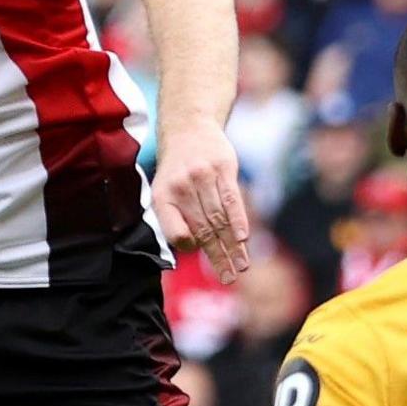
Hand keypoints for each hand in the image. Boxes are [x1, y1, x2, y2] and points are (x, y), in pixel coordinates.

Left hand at [151, 121, 249, 281]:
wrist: (188, 127)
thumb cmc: (177, 168)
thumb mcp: (164, 189)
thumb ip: (174, 218)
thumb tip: (192, 248)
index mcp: (162, 196)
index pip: (175, 231)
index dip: (189, 246)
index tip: (201, 254)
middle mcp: (181, 187)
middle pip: (203, 229)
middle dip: (217, 258)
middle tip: (228, 279)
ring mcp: (203, 176)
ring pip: (220, 219)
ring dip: (232, 247)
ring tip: (241, 266)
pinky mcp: (224, 168)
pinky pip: (232, 199)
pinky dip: (238, 221)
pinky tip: (244, 239)